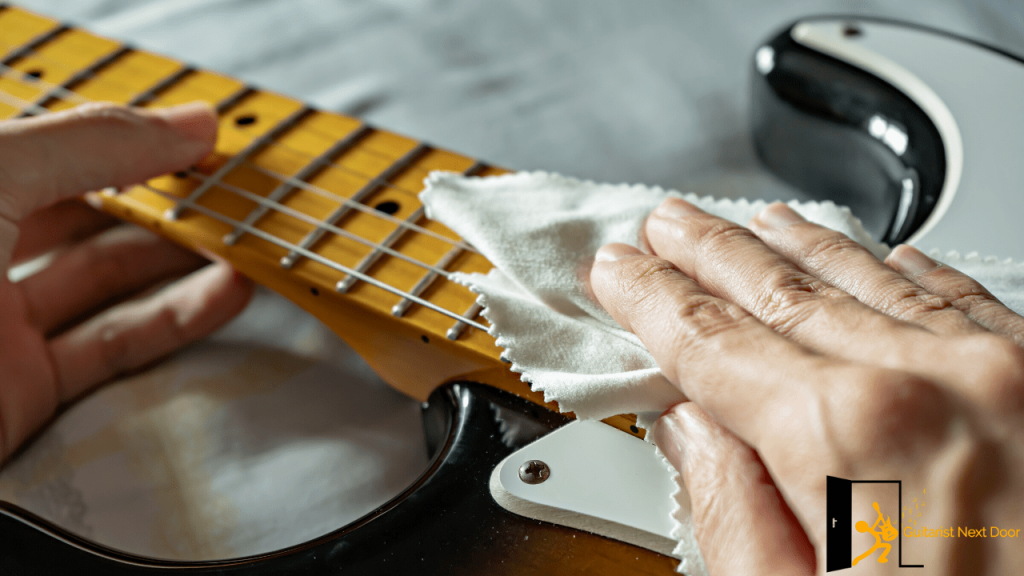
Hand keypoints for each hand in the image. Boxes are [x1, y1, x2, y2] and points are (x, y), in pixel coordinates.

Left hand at [0, 102, 252, 462]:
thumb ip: (89, 145)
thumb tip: (187, 121)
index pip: (49, 149)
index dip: (125, 138)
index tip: (197, 136)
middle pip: (82, 213)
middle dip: (160, 199)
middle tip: (228, 190)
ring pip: (105, 281)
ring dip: (181, 260)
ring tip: (241, 238)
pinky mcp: (22, 392)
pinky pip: (114, 346)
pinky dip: (176, 320)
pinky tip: (224, 295)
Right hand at [591, 198, 1023, 574]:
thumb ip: (730, 514)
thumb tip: (689, 429)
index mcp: (855, 440)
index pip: (715, 343)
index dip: (654, 301)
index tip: (620, 271)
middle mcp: (938, 382)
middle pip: (787, 292)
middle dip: (712, 253)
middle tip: (666, 224)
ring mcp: (1011, 374)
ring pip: (872, 279)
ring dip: (800, 246)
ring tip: (750, 225)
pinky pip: (963, 298)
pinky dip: (905, 271)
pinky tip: (881, 255)